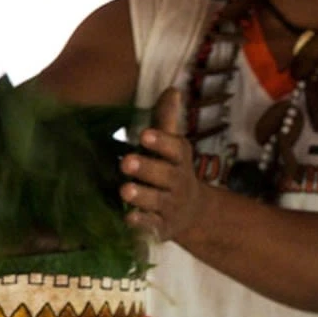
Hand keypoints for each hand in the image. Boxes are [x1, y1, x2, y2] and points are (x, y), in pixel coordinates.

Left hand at [121, 88, 204, 243]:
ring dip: (142, 195)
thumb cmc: (172, 170)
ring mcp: (171, 206)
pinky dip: (141, 223)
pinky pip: (152, 226)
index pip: (174, 148)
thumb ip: (168, 120)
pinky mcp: (162, 227)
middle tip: (126, 161)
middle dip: (147, 168)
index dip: (161, 142)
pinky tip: (127, 218)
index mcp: (179, 159)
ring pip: (158, 201)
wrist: (192, 212)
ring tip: (125, 190)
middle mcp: (178, 182)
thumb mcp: (173, 146)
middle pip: (166, 175)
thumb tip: (173, 89)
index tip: (143, 134)